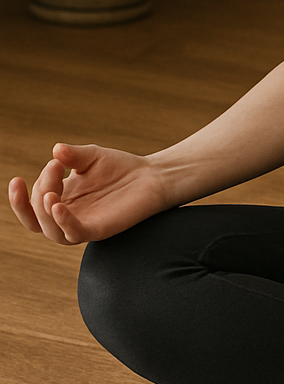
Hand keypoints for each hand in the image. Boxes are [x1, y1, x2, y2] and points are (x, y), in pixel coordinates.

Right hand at [8, 142, 168, 246]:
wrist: (151, 176)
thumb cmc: (120, 168)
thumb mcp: (91, 157)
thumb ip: (72, 155)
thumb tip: (56, 150)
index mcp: (61, 200)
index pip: (32, 204)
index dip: (32, 187)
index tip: (53, 163)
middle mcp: (68, 215)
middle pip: (36, 217)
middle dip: (38, 190)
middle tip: (56, 167)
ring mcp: (83, 224)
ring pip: (51, 231)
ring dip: (43, 213)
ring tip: (50, 194)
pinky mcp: (100, 229)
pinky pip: (75, 234)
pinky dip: (63, 222)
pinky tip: (58, 207)